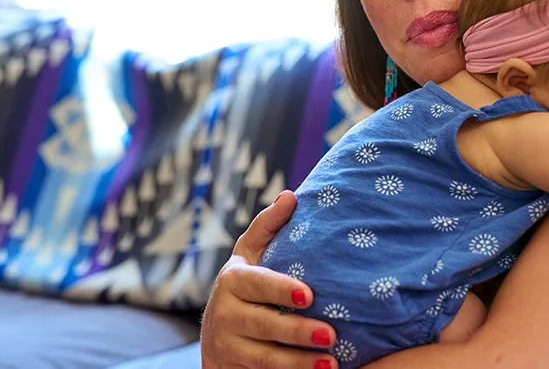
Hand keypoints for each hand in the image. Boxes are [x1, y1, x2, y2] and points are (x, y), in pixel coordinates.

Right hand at [201, 190, 338, 368]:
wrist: (217, 338)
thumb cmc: (246, 288)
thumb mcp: (250, 256)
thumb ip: (268, 226)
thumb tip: (290, 196)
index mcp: (232, 281)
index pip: (258, 284)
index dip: (282, 290)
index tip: (310, 295)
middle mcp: (225, 315)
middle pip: (263, 324)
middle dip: (297, 331)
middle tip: (331, 335)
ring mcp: (227, 347)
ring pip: (264, 358)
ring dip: (299, 362)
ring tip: (331, 362)